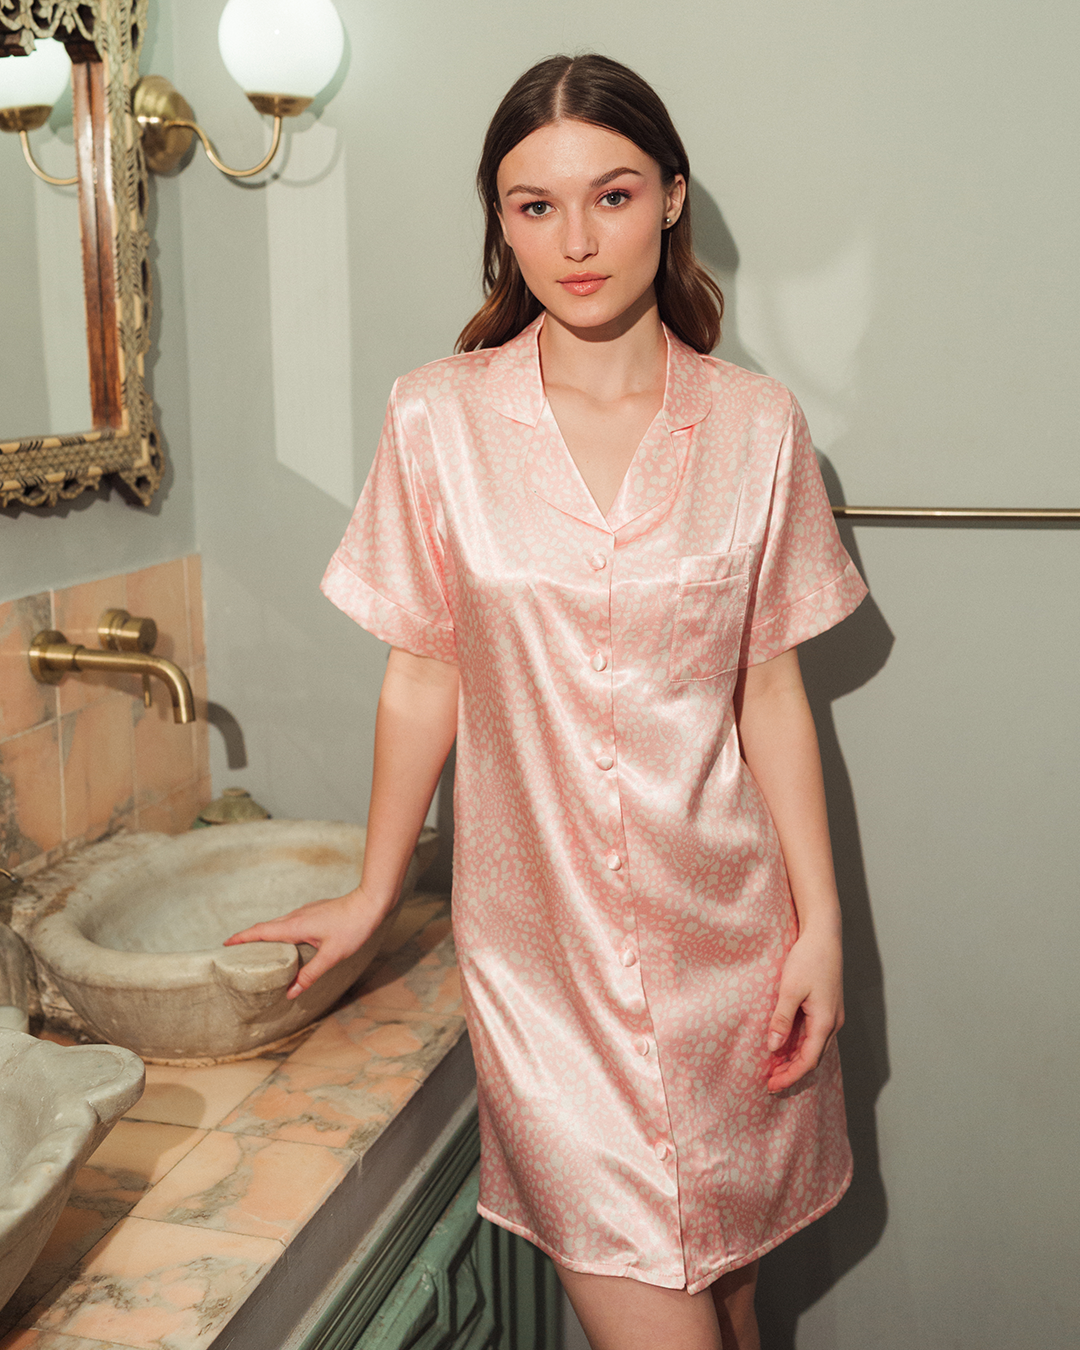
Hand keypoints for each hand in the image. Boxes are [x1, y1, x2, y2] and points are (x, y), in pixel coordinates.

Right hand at [224, 889, 390, 998]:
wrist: (370, 903)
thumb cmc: (353, 928)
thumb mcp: (331, 956)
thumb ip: (310, 974)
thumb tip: (290, 992)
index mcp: (295, 926)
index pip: (261, 932)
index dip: (242, 938)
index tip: (225, 943)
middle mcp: (296, 916)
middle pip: (266, 927)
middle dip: (248, 939)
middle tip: (235, 952)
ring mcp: (305, 912)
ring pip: (278, 924)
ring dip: (265, 936)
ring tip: (257, 951)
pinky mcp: (314, 912)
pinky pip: (290, 922)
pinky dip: (280, 932)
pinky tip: (286, 943)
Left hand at [766, 926, 843, 1092]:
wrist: (824, 935)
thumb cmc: (808, 959)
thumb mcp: (790, 989)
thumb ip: (782, 1020)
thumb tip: (774, 1048)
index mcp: (825, 1022)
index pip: (808, 1061)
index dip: (790, 1076)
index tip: (772, 1085)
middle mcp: (832, 1023)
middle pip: (812, 1057)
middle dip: (792, 1072)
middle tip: (770, 1082)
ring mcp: (831, 1015)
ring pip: (813, 1047)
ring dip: (795, 1059)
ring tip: (774, 1068)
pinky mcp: (826, 1007)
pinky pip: (813, 1034)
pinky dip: (799, 1045)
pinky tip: (784, 1045)